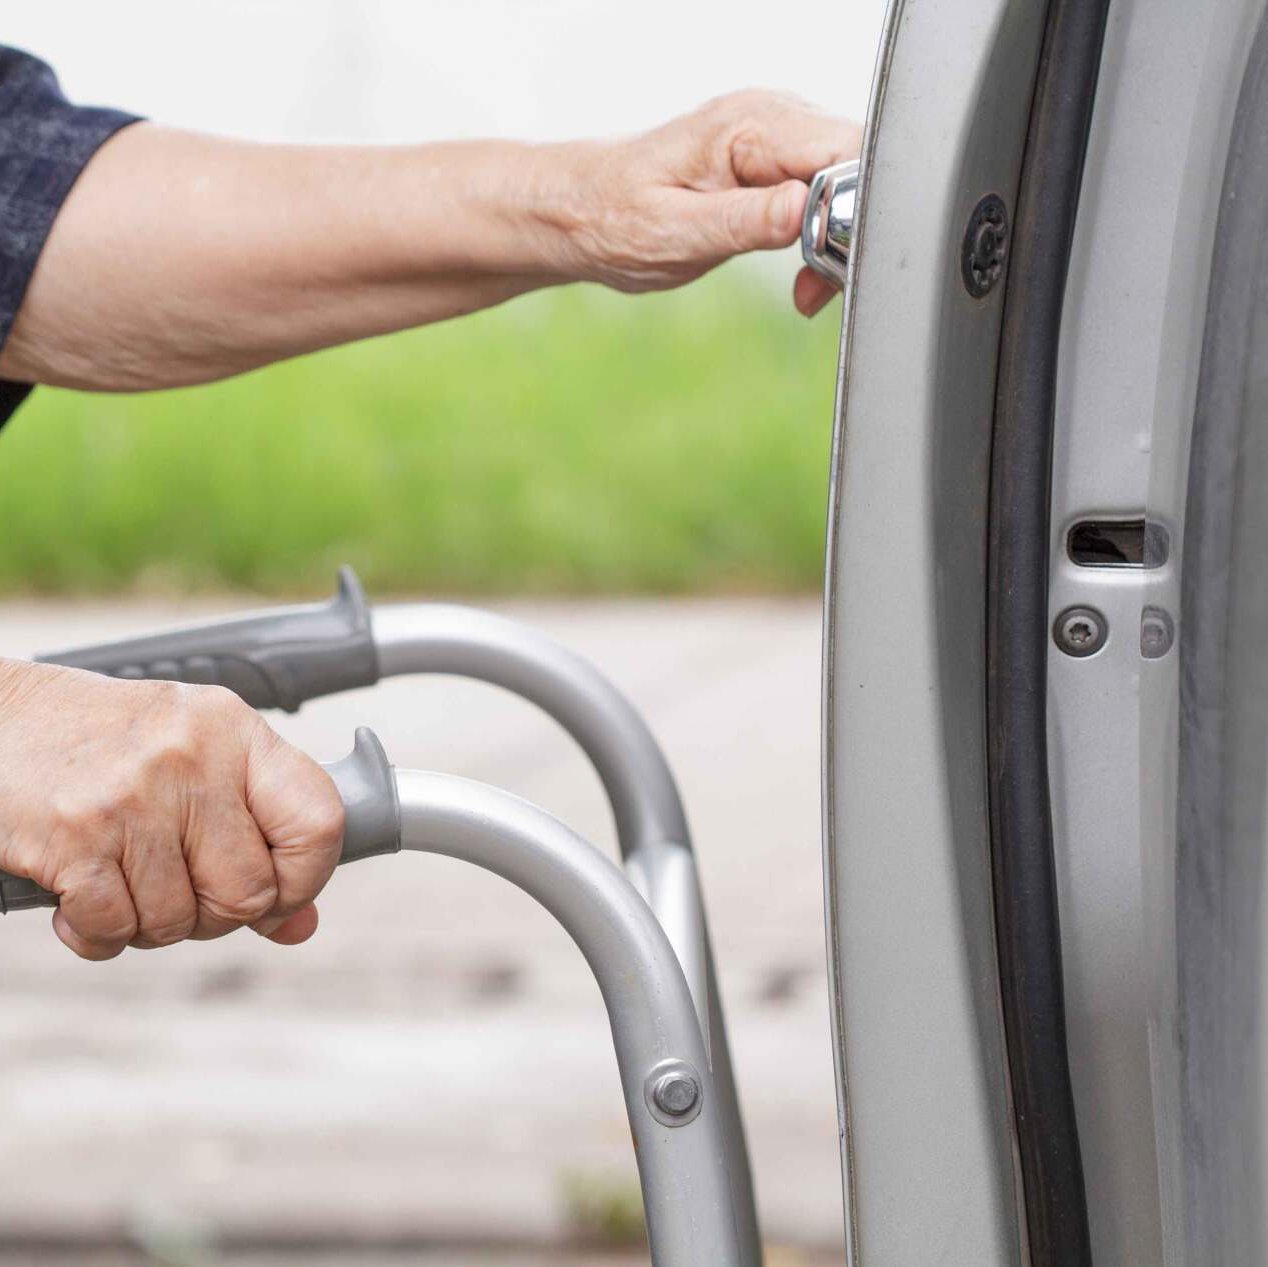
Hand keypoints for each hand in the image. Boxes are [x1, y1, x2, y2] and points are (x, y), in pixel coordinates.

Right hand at [0, 660, 343, 959]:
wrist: (0, 718)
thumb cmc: (109, 743)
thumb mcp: (197, 760)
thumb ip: (257, 834)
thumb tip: (300, 925)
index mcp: (237, 732)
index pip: (319, 821)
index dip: (308, 876)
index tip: (281, 892)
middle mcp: (193, 758)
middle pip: (250, 890)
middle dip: (218, 915)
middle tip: (184, 894)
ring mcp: (133, 797)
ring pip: (180, 919)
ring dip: (152, 924)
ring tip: (126, 883)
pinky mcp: (74, 836)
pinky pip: (115, 929)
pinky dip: (98, 934)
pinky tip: (82, 901)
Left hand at [544, 90, 860, 316]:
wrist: (582, 210)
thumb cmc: (615, 221)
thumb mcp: (675, 233)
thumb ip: (745, 222)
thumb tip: (805, 209)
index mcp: (748, 127)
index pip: (846, 150)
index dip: (855, 208)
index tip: (826, 259)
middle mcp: (772, 117)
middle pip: (860, 162)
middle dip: (853, 230)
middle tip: (814, 287)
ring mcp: (778, 134)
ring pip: (851, 179)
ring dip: (840, 239)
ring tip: (805, 286)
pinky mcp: (777, 158)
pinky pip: (829, 188)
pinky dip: (825, 235)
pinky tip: (802, 269)